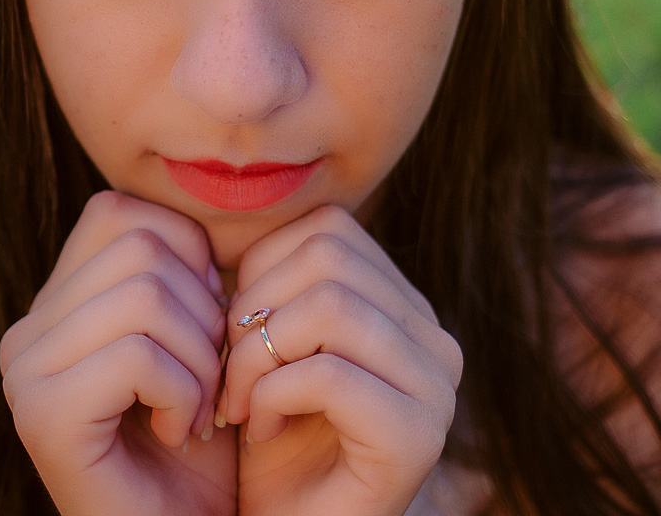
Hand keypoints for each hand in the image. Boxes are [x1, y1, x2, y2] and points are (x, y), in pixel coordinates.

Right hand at [0, 191, 236, 515]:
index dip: (188, 255)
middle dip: (203, 312)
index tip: (208, 324)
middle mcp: (27, 329)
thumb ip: (186, 271)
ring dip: (199, 358)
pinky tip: (179, 432)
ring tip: (197, 408)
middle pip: (139, 248)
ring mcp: (24, 371)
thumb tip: (208, 217)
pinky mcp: (42, 415)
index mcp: (55, 301)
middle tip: (210, 377)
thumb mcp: (199, 337)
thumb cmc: (199, 439)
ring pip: (143, 295)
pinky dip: (182, 392)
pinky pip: (136, 355)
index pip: (120, 211)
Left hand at [220, 206, 461, 515]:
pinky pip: (330, 373)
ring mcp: (437, 388)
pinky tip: (260, 429)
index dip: (260, 269)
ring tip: (238, 401)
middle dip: (254, 309)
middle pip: (329, 257)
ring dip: (257, 356)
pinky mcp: (418, 437)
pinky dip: (272, 396)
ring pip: (331, 306)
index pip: (328, 228)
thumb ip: (271, 283)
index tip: (233, 331)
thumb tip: (224, 222)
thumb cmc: (268, 438)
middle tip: (226, 372)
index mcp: (404, 305)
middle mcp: (435, 338)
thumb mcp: (265, 344)